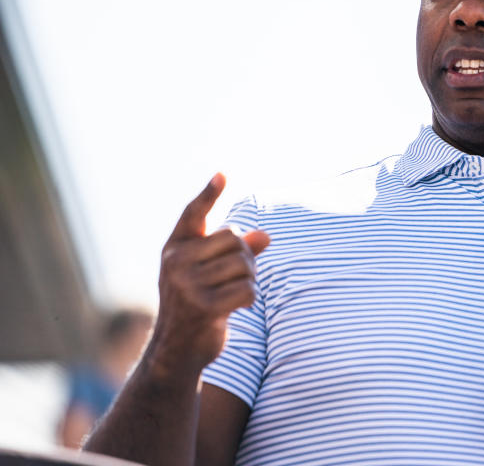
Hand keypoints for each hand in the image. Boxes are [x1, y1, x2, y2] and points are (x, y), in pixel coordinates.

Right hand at [148, 173, 269, 376]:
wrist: (177, 350)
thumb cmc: (198, 303)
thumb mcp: (212, 273)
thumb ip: (238, 251)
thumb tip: (266, 235)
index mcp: (175, 248)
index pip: (193, 214)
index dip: (208, 194)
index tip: (223, 174)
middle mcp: (176, 262)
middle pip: (235, 240)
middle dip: (246, 257)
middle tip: (235, 278)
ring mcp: (186, 284)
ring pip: (244, 265)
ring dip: (249, 280)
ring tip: (232, 293)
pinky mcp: (202, 307)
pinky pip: (246, 290)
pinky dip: (250, 298)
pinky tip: (236, 308)